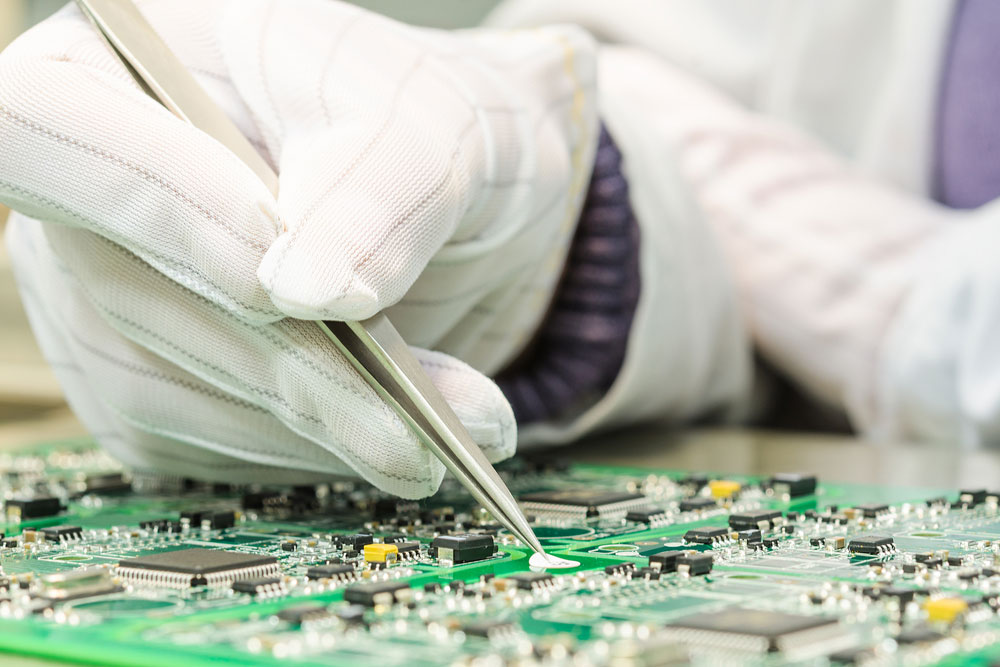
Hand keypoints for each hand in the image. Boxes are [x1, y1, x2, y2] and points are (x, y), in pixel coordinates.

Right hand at [0, 0, 598, 495]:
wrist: (448, 202)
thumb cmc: (421, 129)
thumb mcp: (424, 126)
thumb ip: (372, 191)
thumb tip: (306, 294)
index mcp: (116, 75)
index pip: (52, 134)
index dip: (163, 209)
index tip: (293, 278)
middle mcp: (85, 204)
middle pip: (129, 294)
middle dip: (296, 364)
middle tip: (426, 419)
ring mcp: (102, 306)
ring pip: (172, 394)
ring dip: (323, 425)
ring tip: (453, 424)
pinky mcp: (149, 388)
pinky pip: (209, 446)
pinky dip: (314, 449)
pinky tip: (394, 431)